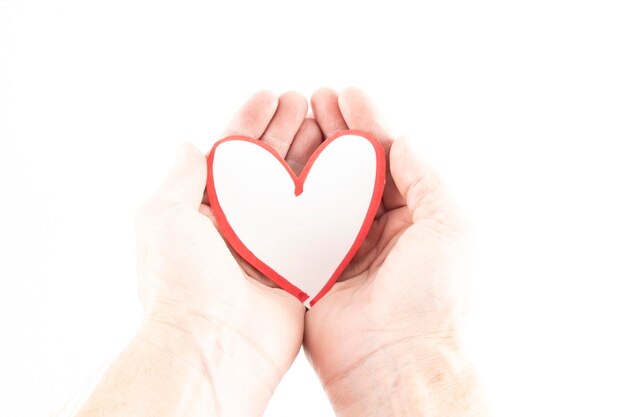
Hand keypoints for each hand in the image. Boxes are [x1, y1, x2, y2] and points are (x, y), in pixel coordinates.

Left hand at [78, 91, 316, 416]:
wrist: (214, 345)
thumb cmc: (181, 283)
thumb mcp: (164, 218)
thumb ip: (181, 177)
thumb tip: (187, 144)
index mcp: (205, 210)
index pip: (230, 155)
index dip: (249, 122)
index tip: (270, 96)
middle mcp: (238, 224)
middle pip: (266, 166)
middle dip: (284, 130)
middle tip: (305, 100)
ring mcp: (269, 244)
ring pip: (294, 189)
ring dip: (309, 154)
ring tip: (326, 123)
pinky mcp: (297, 265)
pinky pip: (317, 223)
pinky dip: (329, 196)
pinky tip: (343, 170)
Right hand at [303, 88, 488, 415]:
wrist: (393, 358)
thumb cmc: (431, 296)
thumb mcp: (447, 226)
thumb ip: (424, 179)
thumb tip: (400, 140)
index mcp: (410, 216)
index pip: (386, 159)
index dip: (368, 123)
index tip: (347, 94)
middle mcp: (375, 227)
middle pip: (350, 168)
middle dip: (335, 130)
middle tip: (315, 97)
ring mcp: (340, 244)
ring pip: (322, 188)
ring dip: (309, 152)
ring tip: (293, 117)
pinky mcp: (310, 263)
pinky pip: (296, 221)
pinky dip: (287, 191)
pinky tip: (274, 162)